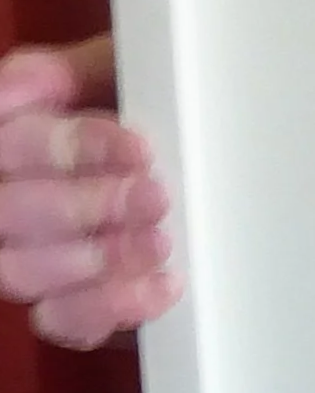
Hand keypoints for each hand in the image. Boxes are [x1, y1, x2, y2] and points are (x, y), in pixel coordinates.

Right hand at [0, 35, 180, 349]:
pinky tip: (161, 286)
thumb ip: (78, 71)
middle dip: (87, 204)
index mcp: (17, 138)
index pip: (10, 146)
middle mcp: (11, 198)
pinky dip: (109, 306)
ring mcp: (31, 257)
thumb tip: (14, 84)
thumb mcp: (130, 72)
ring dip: (97, 257)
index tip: (139, 148)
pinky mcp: (69, 306)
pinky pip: (61, 321)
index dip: (69, 148)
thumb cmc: (163, 110)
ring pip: (21, 270)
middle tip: (155, 196)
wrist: (216, 172)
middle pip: (11, 211)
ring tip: (160, 242)